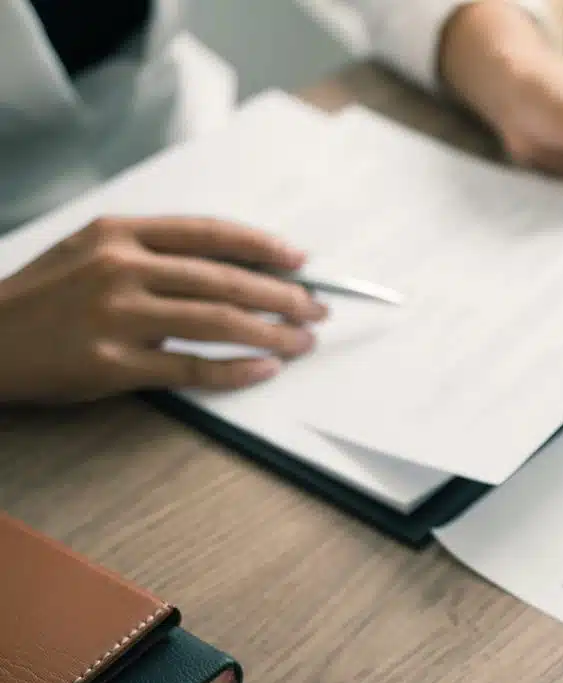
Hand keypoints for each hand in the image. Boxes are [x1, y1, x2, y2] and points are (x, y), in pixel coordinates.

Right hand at [0, 216, 326, 403]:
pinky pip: (191, 368)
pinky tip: (266, 369)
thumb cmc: (45, 296)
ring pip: (218, 321)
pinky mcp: (112, 364)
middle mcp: (120, 268)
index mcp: (118, 234)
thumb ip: (153, 254)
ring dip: (272, 333)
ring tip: (304, 341)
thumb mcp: (90, 252)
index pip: (209, 233)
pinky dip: (236, 370)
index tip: (300, 260)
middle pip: (225, 279)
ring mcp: (116, 316)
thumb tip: (236, 269)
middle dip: (282, 294)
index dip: (262, 246)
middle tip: (318, 308)